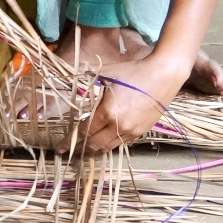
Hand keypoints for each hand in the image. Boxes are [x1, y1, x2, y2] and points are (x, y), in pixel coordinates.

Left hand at [56, 55, 186, 154]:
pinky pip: (122, 142)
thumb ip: (87, 79)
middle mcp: (119, 126)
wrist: (164, 76)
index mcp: (107, 112)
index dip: (70, 140)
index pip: (84, 131)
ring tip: (85, 147)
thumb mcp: (106, 74)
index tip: (59, 147)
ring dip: (96, 148)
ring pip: (109, 146)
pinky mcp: (142, 131)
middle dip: (81, 147)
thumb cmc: (133, 72)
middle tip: (69, 149)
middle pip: (95, 144)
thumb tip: (70, 77)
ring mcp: (132, 131)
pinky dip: (111, 143)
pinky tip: (104, 140)